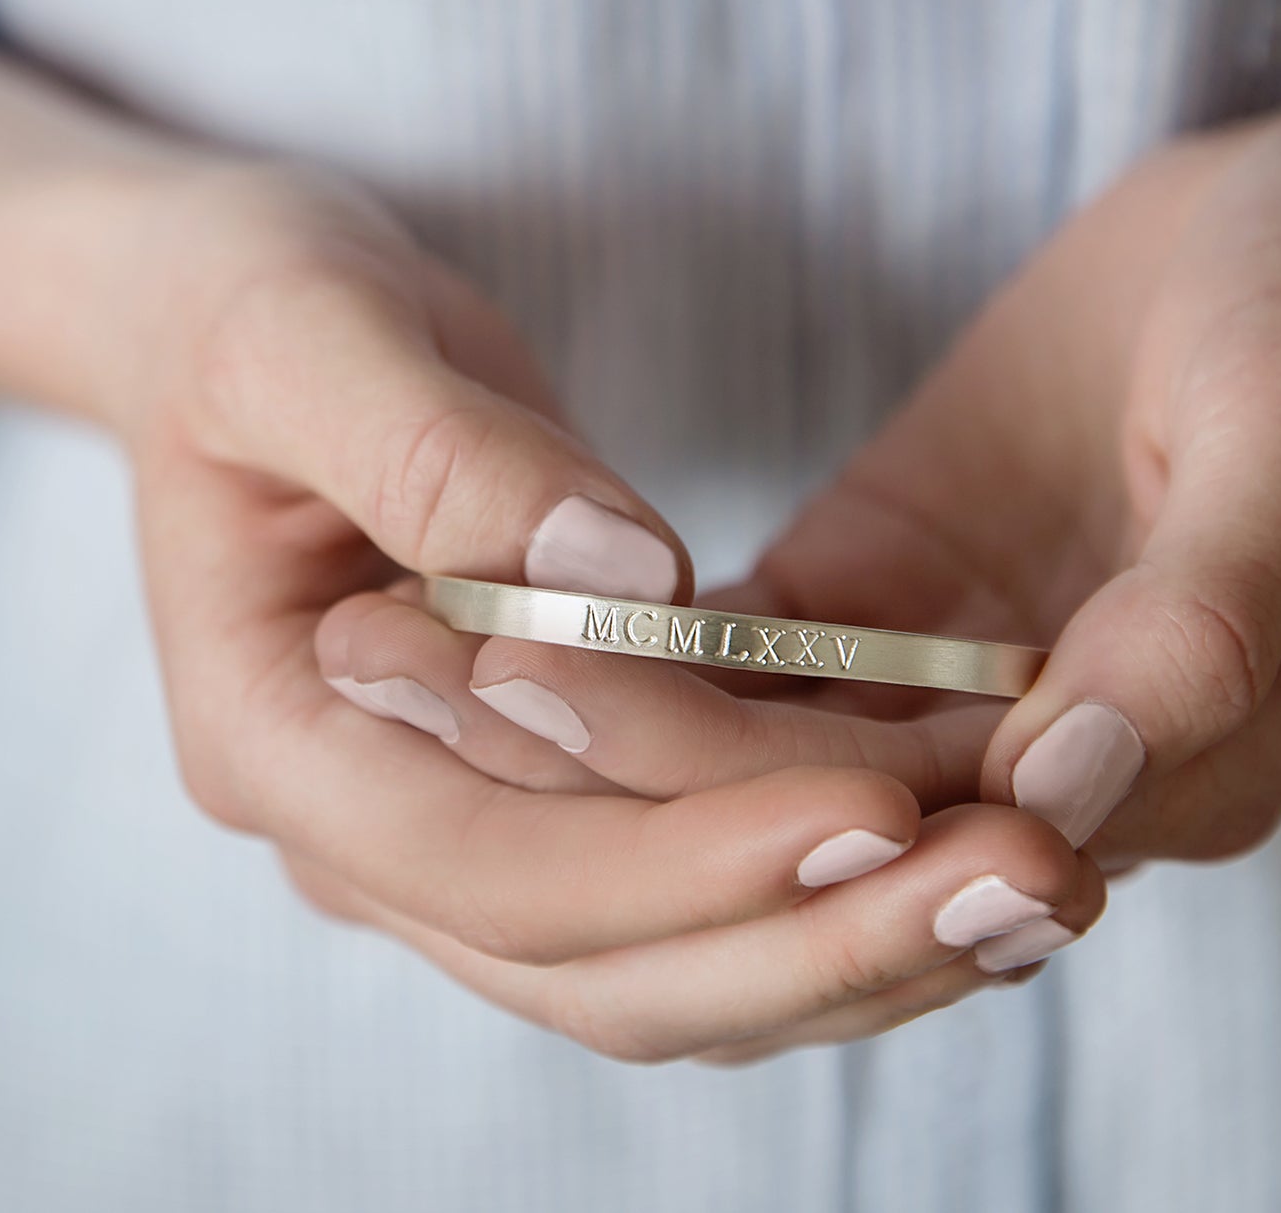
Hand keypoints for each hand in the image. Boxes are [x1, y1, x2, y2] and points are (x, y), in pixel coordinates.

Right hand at [109, 164, 1097, 1063]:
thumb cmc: (250, 314)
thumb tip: (619, 577)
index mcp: (281, 741)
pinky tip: (974, 836)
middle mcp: (372, 831)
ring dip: (853, 943)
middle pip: (604, 966)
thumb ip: (440, 457)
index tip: (879, 803)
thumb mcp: (306, 335)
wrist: (239, 328)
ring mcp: (466, 824)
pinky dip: (831, 885)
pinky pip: (697, 882)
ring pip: (670, 965)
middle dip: (814, 938)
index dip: (685, 857)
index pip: (494, 866)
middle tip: (1024, 879)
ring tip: (1041, 883)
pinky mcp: (554, 786)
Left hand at [337, 85, 1280, 1060]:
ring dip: (578, 700)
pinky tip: (487, 589)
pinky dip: (621, 636)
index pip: (920, 835)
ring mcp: (957, 688)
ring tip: (397, 629)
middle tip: (394, 665)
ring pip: (746, 745)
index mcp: (1168, 760)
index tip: (527, 693)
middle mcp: (1050, 763)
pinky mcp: (893, 605)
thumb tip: (1061, 782)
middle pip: (799, 810)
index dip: (721, 783)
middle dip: (597, 753)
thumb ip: (1205, 612)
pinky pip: (743, 658)